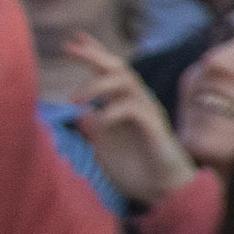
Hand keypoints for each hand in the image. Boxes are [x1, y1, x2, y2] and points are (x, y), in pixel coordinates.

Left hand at [61, 34, 196, 210]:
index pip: (110, 72)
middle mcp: (137, 104)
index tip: (72, 40)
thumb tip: (82, 115)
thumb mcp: (106, 150)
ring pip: (127, 83)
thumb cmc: (136, 172)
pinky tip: (98, 121)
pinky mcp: (155, 128)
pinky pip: (135, 110)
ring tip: (76, 98)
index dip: (94, 53)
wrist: (163, 193)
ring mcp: (148, 114)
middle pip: (118, 69)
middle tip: (70, 48)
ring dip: (99, 85)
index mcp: (123, 106)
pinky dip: (113, 112)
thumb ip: (95, 132)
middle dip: (94, 55)